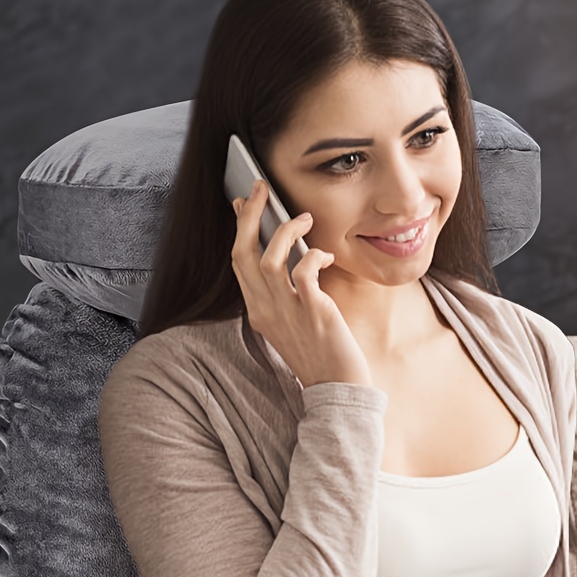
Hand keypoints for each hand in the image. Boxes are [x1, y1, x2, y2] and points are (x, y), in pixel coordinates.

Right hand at [230, 180, 371, 389]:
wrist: (338, 388)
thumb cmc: (321, 354)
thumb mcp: (292, 323)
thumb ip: (285, 294)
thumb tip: (291, 257)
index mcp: (258, 311)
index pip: (238, 263)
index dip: (240, 229)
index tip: (244, 203)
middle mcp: (266, 310)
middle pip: (243, 253)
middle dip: (250, 215)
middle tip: (261, 188)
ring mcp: (287, 312)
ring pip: (269, 258)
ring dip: (284, 230)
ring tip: (303, 217)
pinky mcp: (313, 313)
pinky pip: (304, 272)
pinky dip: (314, 255)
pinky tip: (326, 256)